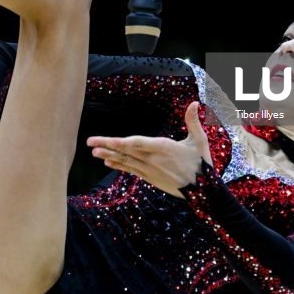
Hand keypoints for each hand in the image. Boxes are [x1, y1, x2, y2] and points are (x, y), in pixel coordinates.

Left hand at [87, 102, 211, 197]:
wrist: (202, 191)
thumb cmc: (201, 164)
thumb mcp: (199, 140)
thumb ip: (193, 121)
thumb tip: (195, 102)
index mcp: (163, 148)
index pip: (138, 144)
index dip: (122, 142)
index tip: (109, 140)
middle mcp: (153, 160)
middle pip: (127, 152)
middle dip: (108, 146)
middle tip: (90, 142)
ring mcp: (150, 170)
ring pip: (126, 161)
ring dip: (109, 156)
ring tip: (94, 152)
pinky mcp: (150, 178)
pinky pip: (131, 170)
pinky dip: (119, 165)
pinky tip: (107, 162)